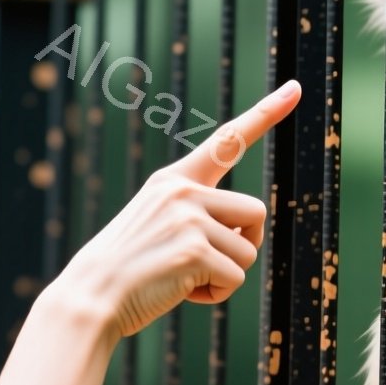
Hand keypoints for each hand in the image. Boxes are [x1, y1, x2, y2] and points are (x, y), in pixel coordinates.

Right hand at [56, 80, 301, 339]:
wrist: (91, 296)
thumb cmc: (128, 269)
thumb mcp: (159, 224)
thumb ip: (198, 216)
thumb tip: (246, 234)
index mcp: (173, 179)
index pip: (226, 140)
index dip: (265, 113)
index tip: (294, 88)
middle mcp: (183, 191)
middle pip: (255, 213)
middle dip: (242, 243)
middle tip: (206, 263)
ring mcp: (188, 218)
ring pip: (248, 251)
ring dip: (225, 275)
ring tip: (183, 278)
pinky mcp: (194, 250)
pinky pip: (235, 278)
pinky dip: (215, 294)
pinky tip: (181, 292)